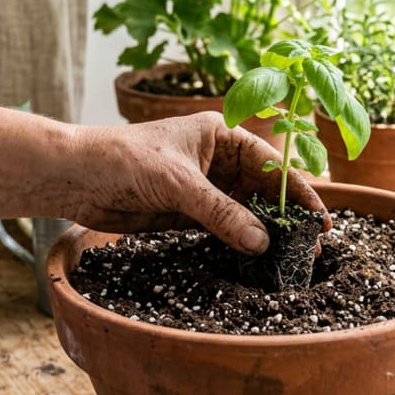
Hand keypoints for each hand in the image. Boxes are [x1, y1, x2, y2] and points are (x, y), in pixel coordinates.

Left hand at [66, 112, 330, 253]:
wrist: (75, 177)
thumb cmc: (123, 160)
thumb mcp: (178, 184)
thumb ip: (220, 213)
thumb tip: (260, 242)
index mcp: (222, 135)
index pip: (271, 164)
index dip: (297, 191)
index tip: (319, 219)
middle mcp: (218, 160)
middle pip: (263, 190)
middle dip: (286, 217)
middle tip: (312, 247)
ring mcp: (204, 188)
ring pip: (245, 212)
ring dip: (266, 233)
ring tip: (293, 258)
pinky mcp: (188, 214)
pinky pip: (224, 228)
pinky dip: (240, 243)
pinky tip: (258, 259)